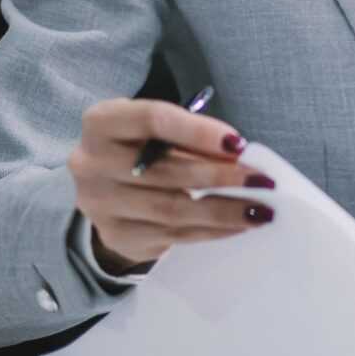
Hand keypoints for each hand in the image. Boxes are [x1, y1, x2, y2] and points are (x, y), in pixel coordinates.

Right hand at [68, 97, 274, 272]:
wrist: (106, 191)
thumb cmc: (142, 149)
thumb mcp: (156, 132)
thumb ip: (190, 137)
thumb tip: (240, 155)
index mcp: (102, 122)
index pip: (152, 120)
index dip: (198, 131)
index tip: (238, 143)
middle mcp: (91, 162)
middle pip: (165, 171)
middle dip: (221, 175)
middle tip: (262, 180)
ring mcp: (100, 204)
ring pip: (172, 209)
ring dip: (224, 210)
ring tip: (260, 209)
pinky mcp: (116, 235)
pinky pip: (173, 235)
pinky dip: (212, 230)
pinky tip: (239, 225)